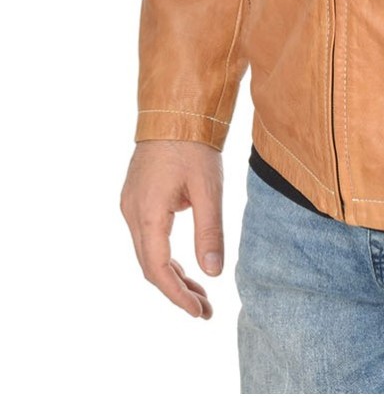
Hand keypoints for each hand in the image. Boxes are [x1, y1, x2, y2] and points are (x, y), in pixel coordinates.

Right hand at [120, 140, 224, 317]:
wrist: (174, 109)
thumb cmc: (193, 145)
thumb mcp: (208, 188)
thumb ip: (209, 231)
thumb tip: (213, 272)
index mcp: (147, 213)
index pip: (158, 269)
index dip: (177, 295)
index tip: (198, 312)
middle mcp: (132, 212)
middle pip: (150, 265)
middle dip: (176, 289)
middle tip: (204, 309)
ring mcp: (131, 204)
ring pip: (148, 252)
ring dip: (172, 274)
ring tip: (200, 292)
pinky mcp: (137, 196)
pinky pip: (148, 236)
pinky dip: (165, 255)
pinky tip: (185, 264)